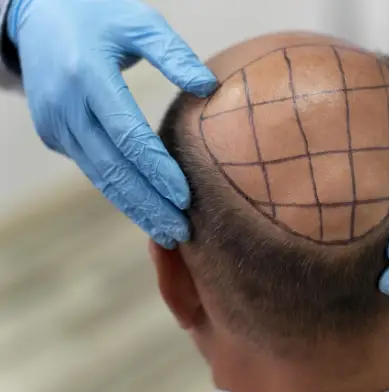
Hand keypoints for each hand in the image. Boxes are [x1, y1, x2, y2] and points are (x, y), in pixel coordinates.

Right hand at [8, 0, 216, 247]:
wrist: (39, 14)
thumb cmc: (98, 14)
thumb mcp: (137, 20)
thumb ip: (172, 53)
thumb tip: (210, 87)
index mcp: (87, 76)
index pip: (127, 135)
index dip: (157, 170)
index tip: (185, 198)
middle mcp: (65, 107)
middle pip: (113, 168)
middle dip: (148, 204)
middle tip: (181, 233)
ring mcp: (55, 125)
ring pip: (100, 176)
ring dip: (134, 208)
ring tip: (166, 233)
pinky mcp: (54, 134)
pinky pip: (92, 168)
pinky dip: (118, 191)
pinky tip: (144, 208)